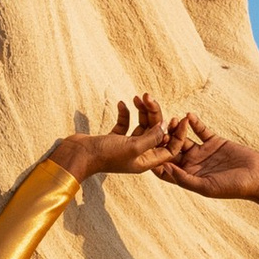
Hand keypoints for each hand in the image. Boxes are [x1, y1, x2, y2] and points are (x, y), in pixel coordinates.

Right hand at [47, 93, 187, 182]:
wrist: (77, 155)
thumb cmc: (105, 155)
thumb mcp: (133, 146)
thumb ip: (152, 137)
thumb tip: (166, 126)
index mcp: (146, 161)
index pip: (170, 148)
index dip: (178, 134)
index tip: (181, 118)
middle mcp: (138, 154)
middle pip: (155, 132)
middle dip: (155, 114)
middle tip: (149, 97)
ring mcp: (125, 146)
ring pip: (141, 125)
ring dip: (142, 110)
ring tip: (139, 97)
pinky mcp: (113, 139)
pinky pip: (125, 124)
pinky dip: (125, 113)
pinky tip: (123, 104)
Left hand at [152, 117, 258, 208]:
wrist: (258, 177)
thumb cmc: (233, 188)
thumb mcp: (206, 186)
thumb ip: (184, 178)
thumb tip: (164, 168)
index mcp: (187, 177)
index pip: (165, 168)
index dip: (155, 159)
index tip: (147, 149)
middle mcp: (192, 164)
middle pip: (172, 150)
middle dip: (163, 139)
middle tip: (156, 128)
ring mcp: (203, 152)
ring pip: (184, 137)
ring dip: (177, 129)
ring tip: (173, 119)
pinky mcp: (214, 141)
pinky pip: (201, 130)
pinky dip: (195, 122)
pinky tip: (190, 115)